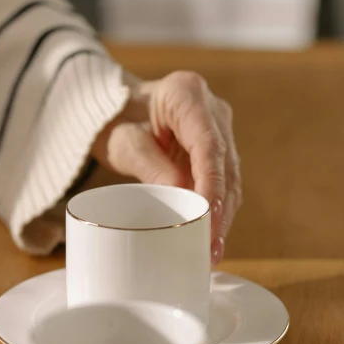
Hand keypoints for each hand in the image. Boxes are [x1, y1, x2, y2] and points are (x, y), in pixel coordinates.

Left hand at [91, 71, 241, 264]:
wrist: (114, 112)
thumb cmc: (115, 121)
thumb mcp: (125, 144)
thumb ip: (152, 168)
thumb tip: (184, 199)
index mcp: (186, 93)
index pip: (208, 145)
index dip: (212, 185)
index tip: (209, 218)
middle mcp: (211, 108)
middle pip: (224, 163)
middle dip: (220, 208)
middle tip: (212, 246)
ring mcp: (218, 127)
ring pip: (229, 176)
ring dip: (222, 214)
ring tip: (212, 250)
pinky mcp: (216, 147)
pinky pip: (222, 180)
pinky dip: (217, 208)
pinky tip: (211, 236)